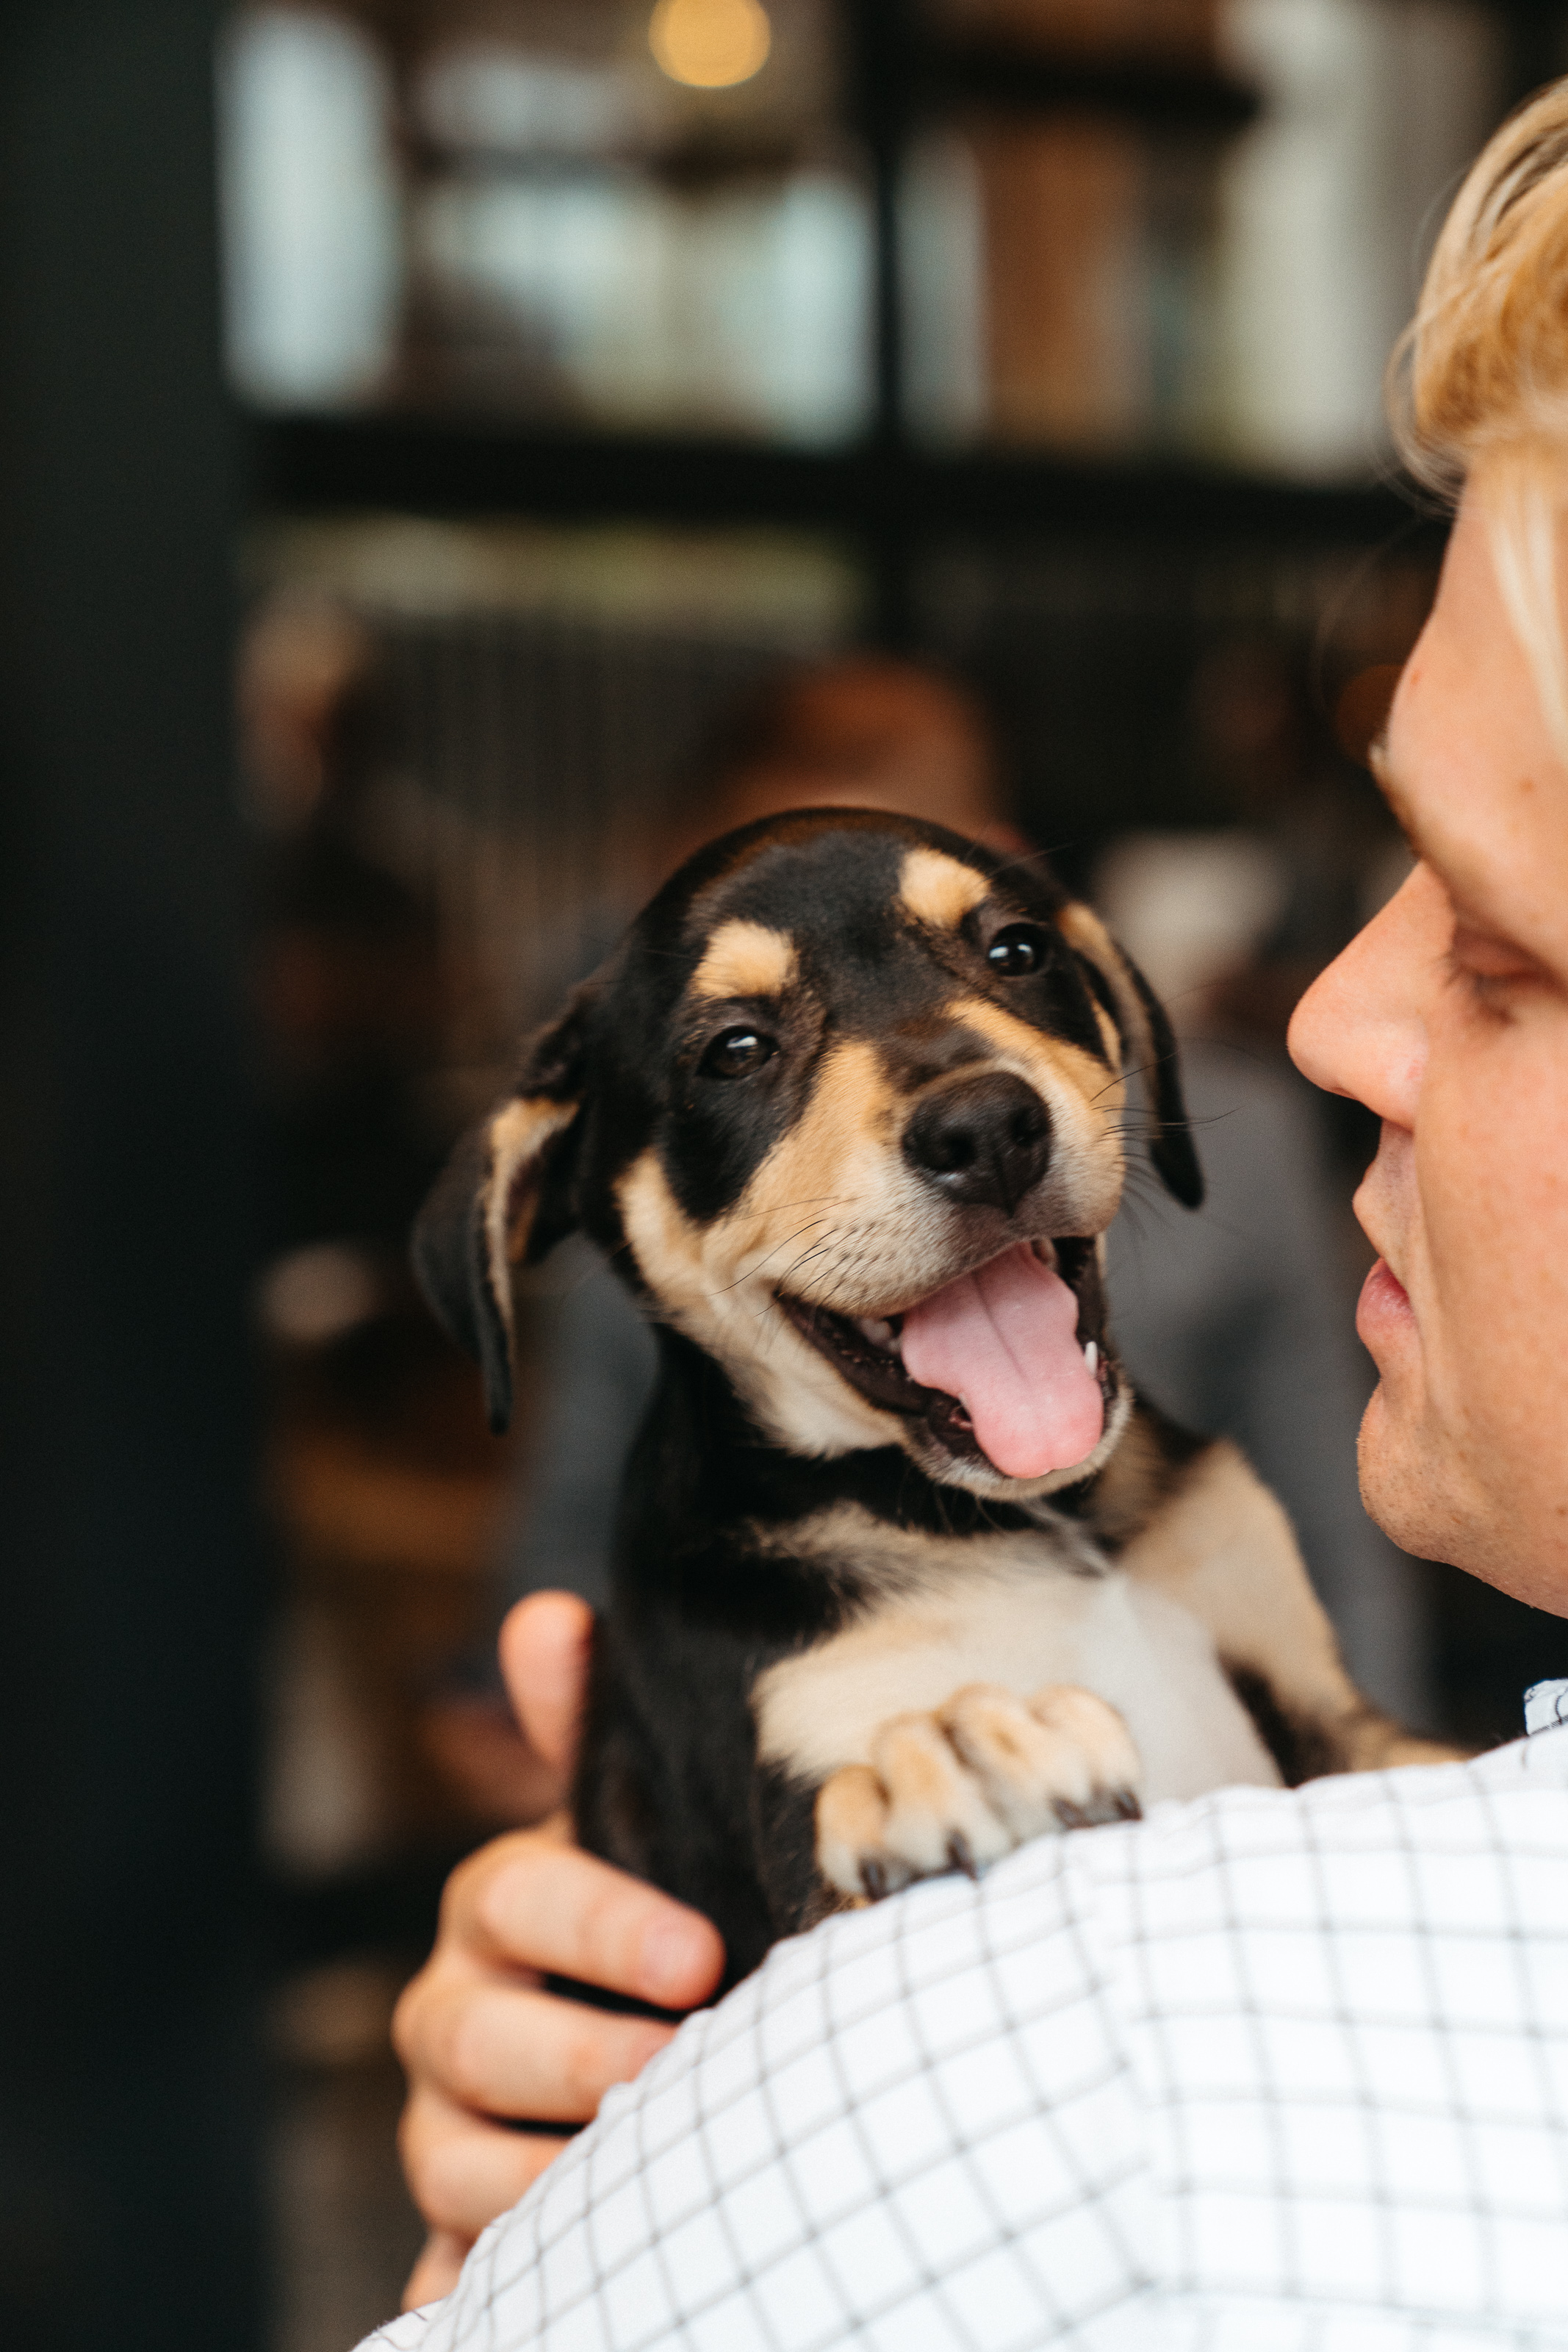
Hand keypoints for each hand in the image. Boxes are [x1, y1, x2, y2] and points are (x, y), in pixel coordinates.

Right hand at [394, 1592, 725, 2309]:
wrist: (623, 2023)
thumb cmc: (632, 1910)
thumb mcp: (617, 1821)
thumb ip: (583, 1727)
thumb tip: (544, 1616)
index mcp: (494, 1906)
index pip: (513, 1899)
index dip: (599, 1926)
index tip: (697, 1955)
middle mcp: (451, 2013)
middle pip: (472, 2038)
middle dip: (574, 2055)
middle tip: (674, 2066)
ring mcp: (446, 2125)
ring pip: (451, 2158)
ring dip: (538, 2175)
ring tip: (638, 2172)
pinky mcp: (458, 2223)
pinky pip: (443, 2268)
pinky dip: (468, 2286)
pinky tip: (510, 2298)